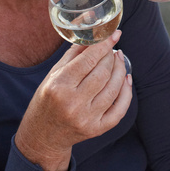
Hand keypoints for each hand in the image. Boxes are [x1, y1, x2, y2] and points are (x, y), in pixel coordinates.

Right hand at [14, 31, 131, 170]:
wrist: (43, 136)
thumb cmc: (47, 100)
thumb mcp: (53, 74)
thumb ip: (73, 55)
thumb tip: (93, 36)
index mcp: (59, 86)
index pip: (88, 60)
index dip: (104, 45)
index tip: (114, 34)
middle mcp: (73, 103)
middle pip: (102, 73)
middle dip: (111, 57)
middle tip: (112, 49)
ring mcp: (87, 118)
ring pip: (113, 89)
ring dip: (120, 70)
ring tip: (118, 60)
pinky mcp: (97, 129)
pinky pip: (119, 110)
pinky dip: (126, 92)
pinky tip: (126, 79)